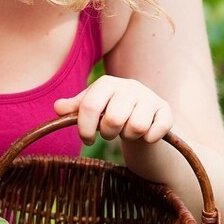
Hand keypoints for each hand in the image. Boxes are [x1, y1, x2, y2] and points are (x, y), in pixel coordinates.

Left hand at [54, 76, 173, 145]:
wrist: (143, 116)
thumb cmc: (110, 112)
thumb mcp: (91, 108)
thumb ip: (74, 108)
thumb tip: (57, 107)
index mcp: (107, 83)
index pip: (89, 106)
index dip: (84, 128)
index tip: (87, 139)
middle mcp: (129, 86)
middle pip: (113, 119)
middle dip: (108, 133)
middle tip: (110, 133)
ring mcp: (150, 97)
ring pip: (136, 126)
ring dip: (129, 136)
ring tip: (127, 132)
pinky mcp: (166, 110)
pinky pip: (157, 130)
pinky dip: (149, 138)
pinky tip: (146, 135)